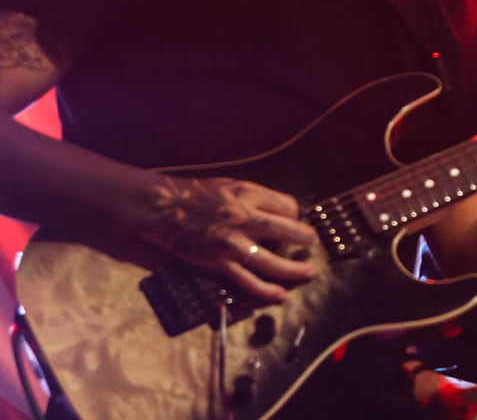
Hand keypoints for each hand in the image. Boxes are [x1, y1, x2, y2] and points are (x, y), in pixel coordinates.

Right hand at [128, 176, 317, 302]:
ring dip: (294, 269)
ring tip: (308, 272)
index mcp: (249, 195)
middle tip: (311, 244)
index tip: (292, 220)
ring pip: (271, 261)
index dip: (295, 214)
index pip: (289, 206)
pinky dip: (266, 289)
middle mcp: (244, 218)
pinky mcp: (218, 262)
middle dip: (305, 239)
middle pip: (288, 231)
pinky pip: (247, 280)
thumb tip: (284, 213)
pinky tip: (281, 294)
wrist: (162, 207)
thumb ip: (259, 198)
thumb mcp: (233, 185)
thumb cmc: (199, 194)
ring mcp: (231, 243)